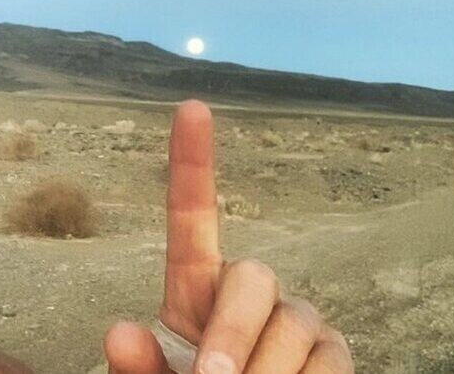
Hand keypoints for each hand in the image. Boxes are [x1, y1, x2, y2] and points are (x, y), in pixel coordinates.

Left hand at [103, 101, 352, 372]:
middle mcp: (249, 293)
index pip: (192, 218)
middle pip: (253, 277)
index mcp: (194, 291)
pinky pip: (331, 359)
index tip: (191, 106)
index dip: (192, 163)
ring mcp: (295, 322)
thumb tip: (119, 333)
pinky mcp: (333, 353)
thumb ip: (140, 366)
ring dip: (267, 372)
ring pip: (295, 323)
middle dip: (233, 332)